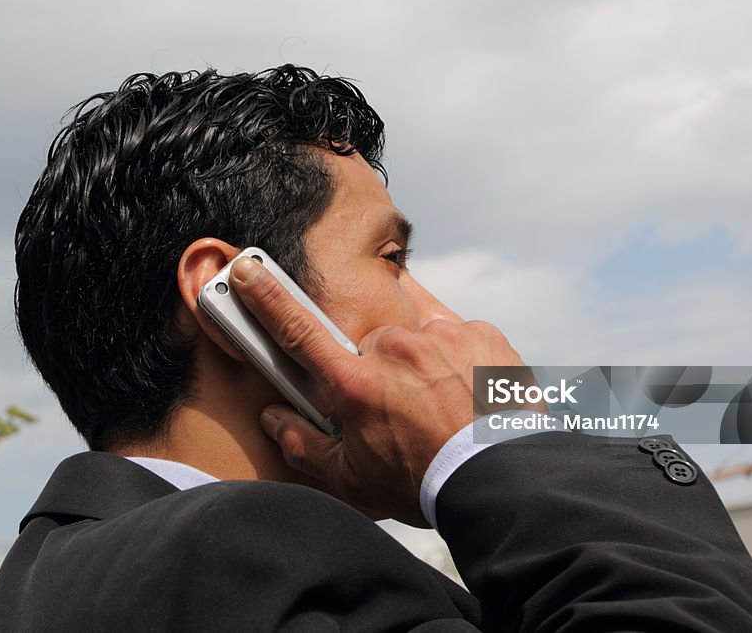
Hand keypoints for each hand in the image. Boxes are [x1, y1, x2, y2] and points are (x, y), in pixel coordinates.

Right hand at [229, 256, 524, 526]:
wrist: (504, 482)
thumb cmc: (426, 484)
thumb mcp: (354, 480)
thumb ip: (304, 445)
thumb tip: (274, 417)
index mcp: (354, 383)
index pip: (297, 331)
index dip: (266, 298)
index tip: (247, 267)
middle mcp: (393, 349)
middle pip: (370, 346)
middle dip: (378, 370)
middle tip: (401, 410)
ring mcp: (439, 336)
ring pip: (415, 337)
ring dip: (420, 363)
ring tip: (442, 406)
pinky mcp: (479, 333)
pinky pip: (456, 335)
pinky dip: (458, 360)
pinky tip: (466, 395)